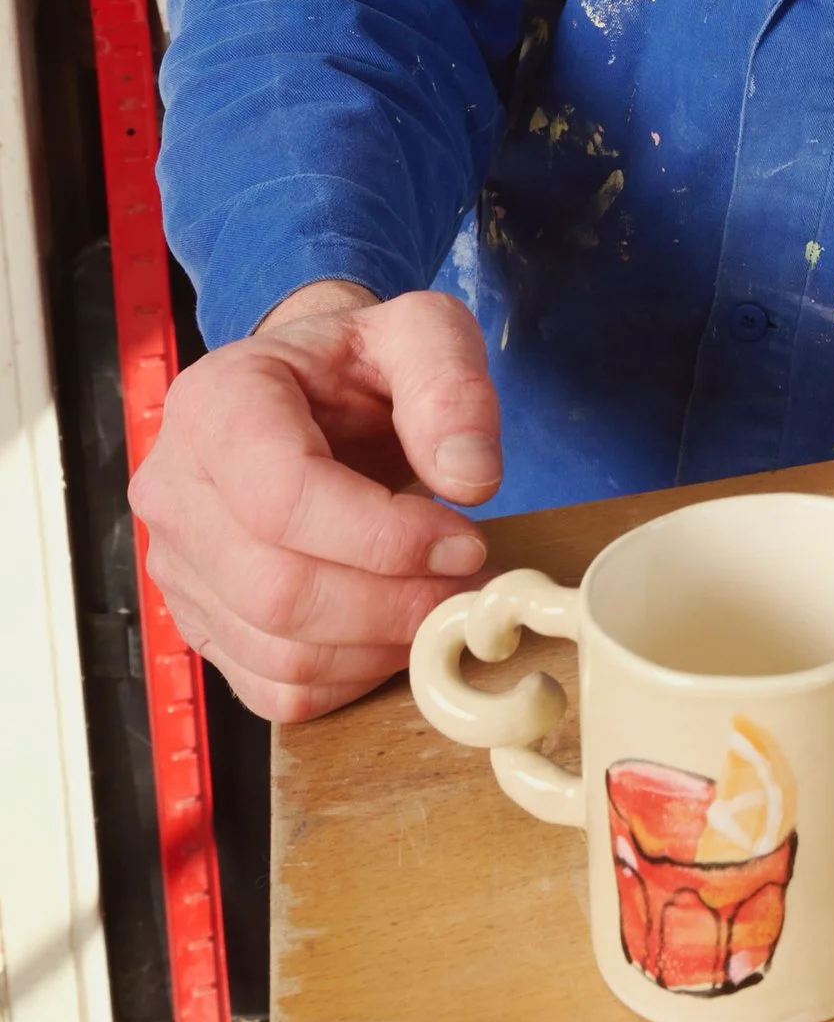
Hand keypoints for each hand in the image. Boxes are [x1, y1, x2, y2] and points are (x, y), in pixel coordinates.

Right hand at [129, 284, 500, 723]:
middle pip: (277, 589)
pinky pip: (273, 687)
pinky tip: (396, 628)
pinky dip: (350, 677)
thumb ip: (451, 386)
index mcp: (214, 404)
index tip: (467, 541)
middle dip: (393, 602)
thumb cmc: (361, 364)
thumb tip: (471, 479)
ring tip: (443, 601)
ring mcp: (177, 565)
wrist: (313, 394)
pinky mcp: (200, 622)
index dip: (385, 537)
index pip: (284, 500)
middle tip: (469, 584)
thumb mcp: (420, 334)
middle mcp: (174, 490)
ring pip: (277, 649)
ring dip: (380, 644)